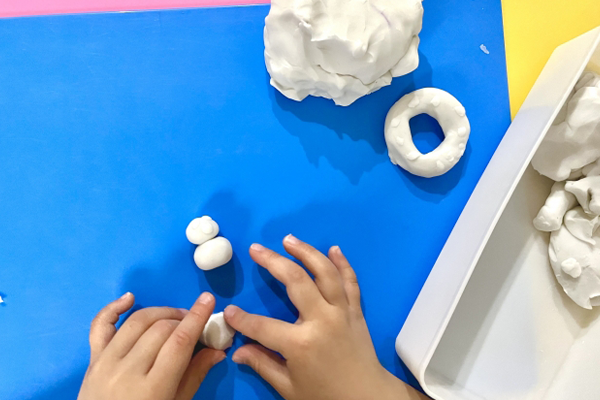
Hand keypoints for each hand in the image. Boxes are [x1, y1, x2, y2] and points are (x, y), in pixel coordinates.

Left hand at [78, 292, 224, 399]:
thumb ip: (195, 376)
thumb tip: (217, 350)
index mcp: (152, 389)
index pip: (179, 342)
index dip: (196, 318)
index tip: (208, 300)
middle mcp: (127, 371)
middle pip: (161, 329)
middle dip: (183, 319)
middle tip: (195, 323)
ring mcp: (106, 363)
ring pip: (137, 321)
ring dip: (161, 313)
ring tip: (175, 317)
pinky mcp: (92, 359)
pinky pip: (100, 325)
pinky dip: (114, 307)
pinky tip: (131, 298)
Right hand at [224, 235, 426, 399]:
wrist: (368, 399)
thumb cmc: (326, 396)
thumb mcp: (290, 387)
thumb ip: (263, 364)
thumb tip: (237, 352)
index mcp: (301, 343)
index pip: (263, 326)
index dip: (242, 319)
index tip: (229, 311)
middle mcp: (322, 320)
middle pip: (295, 281)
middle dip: (272, 262)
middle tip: (256, 249)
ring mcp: (342, 312)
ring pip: (324, 273)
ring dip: (306, 252)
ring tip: (288, 239)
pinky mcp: (356, 311)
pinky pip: (350, 281)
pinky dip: (342, 263)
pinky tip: (333, 249)